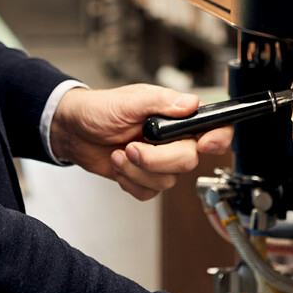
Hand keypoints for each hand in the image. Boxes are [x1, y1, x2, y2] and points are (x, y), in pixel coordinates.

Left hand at [49, 84, 233, 200]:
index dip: (218, 138)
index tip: (205, 144)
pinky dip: (130, 181)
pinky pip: (150, 192)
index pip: (214, 127)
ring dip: (137, 170)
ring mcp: (161, 160)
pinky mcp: (146, 177)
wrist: (74, 131)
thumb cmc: (100, 109)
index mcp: (176, 115)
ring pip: (168, 180)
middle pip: (188, 160)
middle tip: (132, 147)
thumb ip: (161, 101)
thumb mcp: (130, 100)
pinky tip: (119, 165)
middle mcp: (174, 139)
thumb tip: (190, 104)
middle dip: (157, 158)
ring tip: (120, 153)